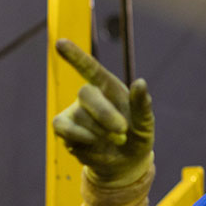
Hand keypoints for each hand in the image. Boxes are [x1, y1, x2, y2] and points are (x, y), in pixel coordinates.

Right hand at [52, 39, 153, 186]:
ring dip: (100, 132)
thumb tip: (140, 83)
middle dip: (105, 114)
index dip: (76, 56)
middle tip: (122, 131)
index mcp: (110, 88)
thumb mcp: (145, 124)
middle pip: (86, 93)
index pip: (91, 68)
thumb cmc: (137, 136)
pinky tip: (94, 143)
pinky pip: (63, 128)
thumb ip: (143, 105)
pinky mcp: (64, 127)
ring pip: (80, 117)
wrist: (126, 162)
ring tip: (116, 141)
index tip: (60, 43)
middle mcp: (90, 95)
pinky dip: (81, 137)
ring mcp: (75, 111)